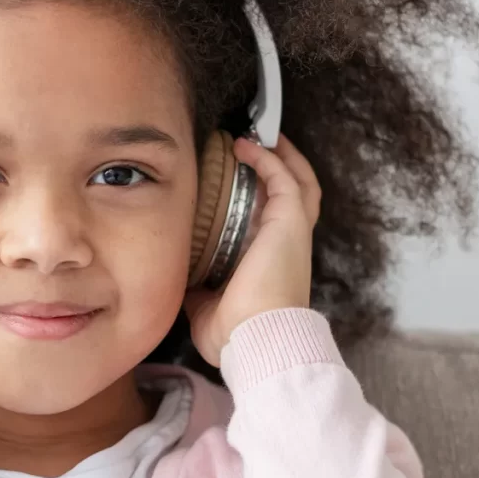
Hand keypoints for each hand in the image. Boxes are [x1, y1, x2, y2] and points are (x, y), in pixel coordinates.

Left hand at [184, 134, 320, 366]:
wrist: (253, 341)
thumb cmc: (235, 335)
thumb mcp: (205, 307)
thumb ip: (197, 287)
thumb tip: (179, 276)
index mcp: (270, 262)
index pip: (274, 219)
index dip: (263, 195)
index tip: (238, 176)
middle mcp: (287, 244)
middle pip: (296, 193)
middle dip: (280, 166)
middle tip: (254, 145)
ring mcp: (291, 232)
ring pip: (299, 181)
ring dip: (280, 156)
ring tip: (255, 136)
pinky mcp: (289, 223)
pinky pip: (284, 179)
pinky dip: (268, 159)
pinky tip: (244, 145)